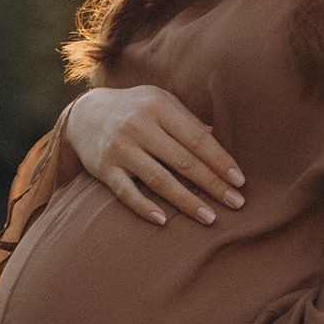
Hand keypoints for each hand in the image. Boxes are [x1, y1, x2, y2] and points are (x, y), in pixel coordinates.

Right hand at [65, 84, 244, 228]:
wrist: (84, 114)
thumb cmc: (134, 109)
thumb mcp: (161, 102)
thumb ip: (188, 120)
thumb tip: (219, 139)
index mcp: (159, 107)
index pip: (197, 139)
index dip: (220, 161)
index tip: (239, 181)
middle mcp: (139, 126)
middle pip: (183, 161)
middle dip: (212, 184)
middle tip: (236, 204)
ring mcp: (120, 148)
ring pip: (159, 180)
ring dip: (187, 201)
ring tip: (210, 218)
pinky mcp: (104, 168)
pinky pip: (126, 192)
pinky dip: (144, 207)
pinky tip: (162, 221)